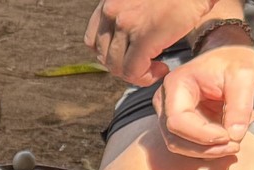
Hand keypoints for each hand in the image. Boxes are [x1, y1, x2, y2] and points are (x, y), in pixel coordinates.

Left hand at [84, 0, 215, 84]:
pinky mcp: (144, 37)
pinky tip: (161, 70)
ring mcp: (126, 24)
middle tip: (144, 66)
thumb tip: (125, 46)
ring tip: (155, 68)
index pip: (92, 40)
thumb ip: (127, 17)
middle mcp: (111, 12)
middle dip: (123, 66)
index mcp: (109, 2)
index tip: (127, 56)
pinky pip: (133, 71)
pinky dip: (145, 77)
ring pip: (117, 66)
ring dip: (136, 74)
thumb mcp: (141, 1)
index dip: (108, 54)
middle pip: (104, 56)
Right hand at [153, 45, 253, 156]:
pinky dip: (207, 148)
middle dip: (205, 148)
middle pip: (175, 138)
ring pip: (179, 145)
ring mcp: (168, 115)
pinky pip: (187, 144)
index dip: (202, 135)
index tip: (229, 137)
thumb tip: (235, 136)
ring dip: (206, 151)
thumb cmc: (233, 61)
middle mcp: (164, 102)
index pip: (178, 121)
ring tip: (234, 144)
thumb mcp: (244, 76)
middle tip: (235, 146)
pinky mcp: (178, 124)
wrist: (228, 57)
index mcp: (175, 85)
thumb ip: (241, 105)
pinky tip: (227, 140)